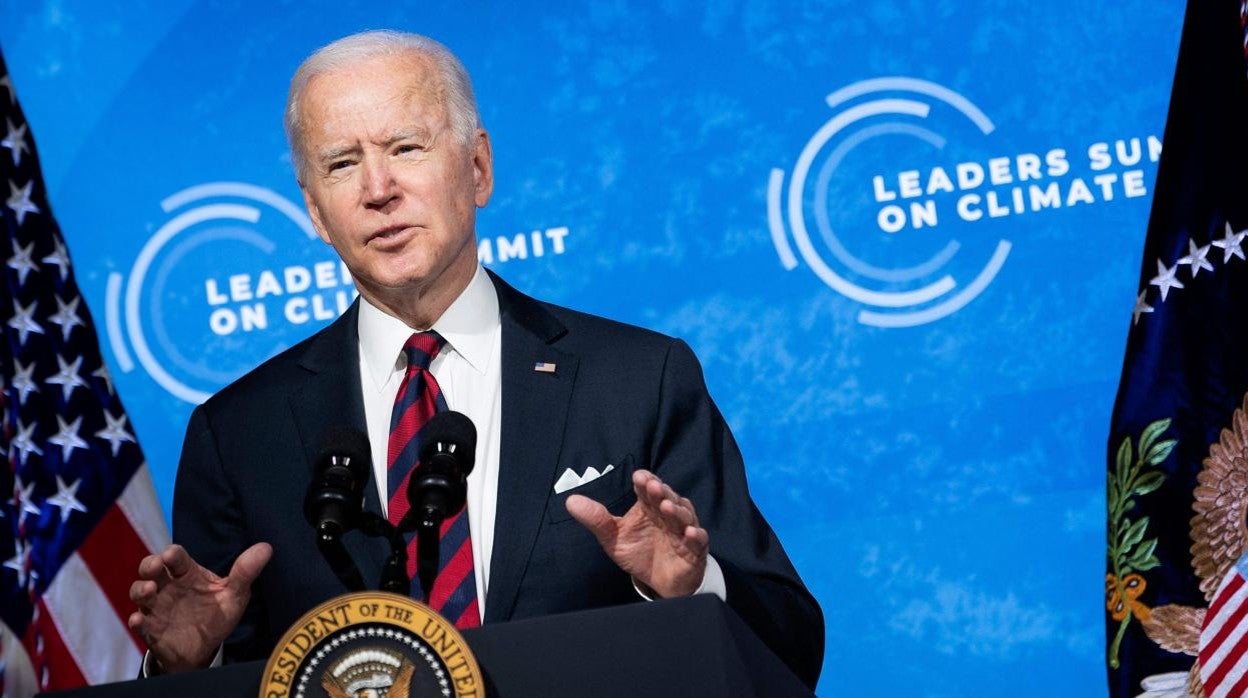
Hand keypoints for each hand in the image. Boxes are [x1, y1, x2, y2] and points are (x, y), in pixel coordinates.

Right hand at [128, 542, 271, 672]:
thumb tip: (266, 548)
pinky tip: (139, 620)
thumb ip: (246, 572)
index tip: (173, 555)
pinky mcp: (150, 628)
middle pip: (151, 569)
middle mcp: (168, 586)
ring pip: (139, 592)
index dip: (173, 554)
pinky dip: (137, 621)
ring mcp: (156, 607)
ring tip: (150, 591)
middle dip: (149, 565)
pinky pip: (139, 623)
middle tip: (155, 567)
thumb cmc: (216, 613)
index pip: (177, 558)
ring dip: (140, 590)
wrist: (204, 648)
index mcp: (188, 574)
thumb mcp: (234, 594)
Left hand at [565, 469, 708, 597]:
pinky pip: (698, 540)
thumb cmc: (639, 553)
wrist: (659, 582)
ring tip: (666, 506)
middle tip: (652, 487)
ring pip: (684, 515)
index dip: (645, 482)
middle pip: (667, 498)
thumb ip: (596, 519)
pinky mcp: (694, 549)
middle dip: (661, 492)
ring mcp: (683, 530)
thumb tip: (570, 501)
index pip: (648, 489)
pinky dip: (696, 535)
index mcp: (649, 507)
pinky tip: (690, 532)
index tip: (639, 477)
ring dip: (676, 510)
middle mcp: (668, 514)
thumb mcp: (613, 537)